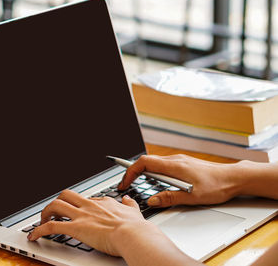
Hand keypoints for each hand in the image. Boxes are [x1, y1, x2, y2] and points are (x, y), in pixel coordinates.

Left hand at [27, 190, 157, 255]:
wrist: (134, 235)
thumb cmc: (136, 228)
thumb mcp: (134, 212)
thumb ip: (129, 205)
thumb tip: (127, 199)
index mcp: (103, 202)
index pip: (86, 199)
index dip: (78, 205)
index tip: (76, 211)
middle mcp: (90, 206)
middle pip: (66, 195)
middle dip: (57, 203)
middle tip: (54, 213)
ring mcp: (81, 215)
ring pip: (55, 205)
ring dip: (45, 213)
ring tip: (41, 222)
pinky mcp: (75, 228)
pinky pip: (51, 227)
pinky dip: (38, 230)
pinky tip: (33, 236)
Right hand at [119, 154, 238, 207]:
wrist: (234, 178)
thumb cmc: (217, 186)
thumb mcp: (191, 197)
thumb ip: (169, 198)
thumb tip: (152, 200)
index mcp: (174, 166)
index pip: (144, 163)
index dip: (130, 171)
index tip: (125, 182)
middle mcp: (175, 160)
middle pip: (146, 161)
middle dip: (133, 172)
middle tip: (126, 184)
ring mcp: (179, 161)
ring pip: (154, 163)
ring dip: (143, 172)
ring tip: (137, 183)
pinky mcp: (184, 164)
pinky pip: (163, 165)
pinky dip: (153, 172)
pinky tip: (156, 182)